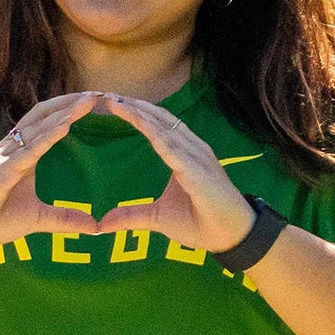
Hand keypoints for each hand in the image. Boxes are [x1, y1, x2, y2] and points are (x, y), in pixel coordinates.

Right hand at [0, 91, 108, 259]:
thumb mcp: (38, 219)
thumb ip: (65, 219)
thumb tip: (96, 228)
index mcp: (24, 156)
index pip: (48, 124)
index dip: (69, 112)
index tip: (96, 104)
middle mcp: (14, 150)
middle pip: (44, 116)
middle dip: (70, 103)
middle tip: (99, 94)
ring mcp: (6, 158)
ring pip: (37, 127)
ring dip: (63, 113)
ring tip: (87, 102)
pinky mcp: (1, 171)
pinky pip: (28, 150)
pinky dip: (48, 136)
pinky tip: (66, 126)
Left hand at [94, 94, 255, 251]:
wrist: (232, 239)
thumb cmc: (201, 223)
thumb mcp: (158, 218)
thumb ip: (132, 216)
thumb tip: (102, 224)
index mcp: (184, 154)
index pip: (157, 125)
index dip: (137, 112)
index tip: (112, 102)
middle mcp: (192, 150)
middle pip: (161, 120)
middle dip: (135, 106)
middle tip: (108, 95)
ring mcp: (198, 160)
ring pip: (167, 130)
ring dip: (142, 116)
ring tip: (119, 104)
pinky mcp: (200, 174)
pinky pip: (177, 153)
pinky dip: (160, 138)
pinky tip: (144, 128)